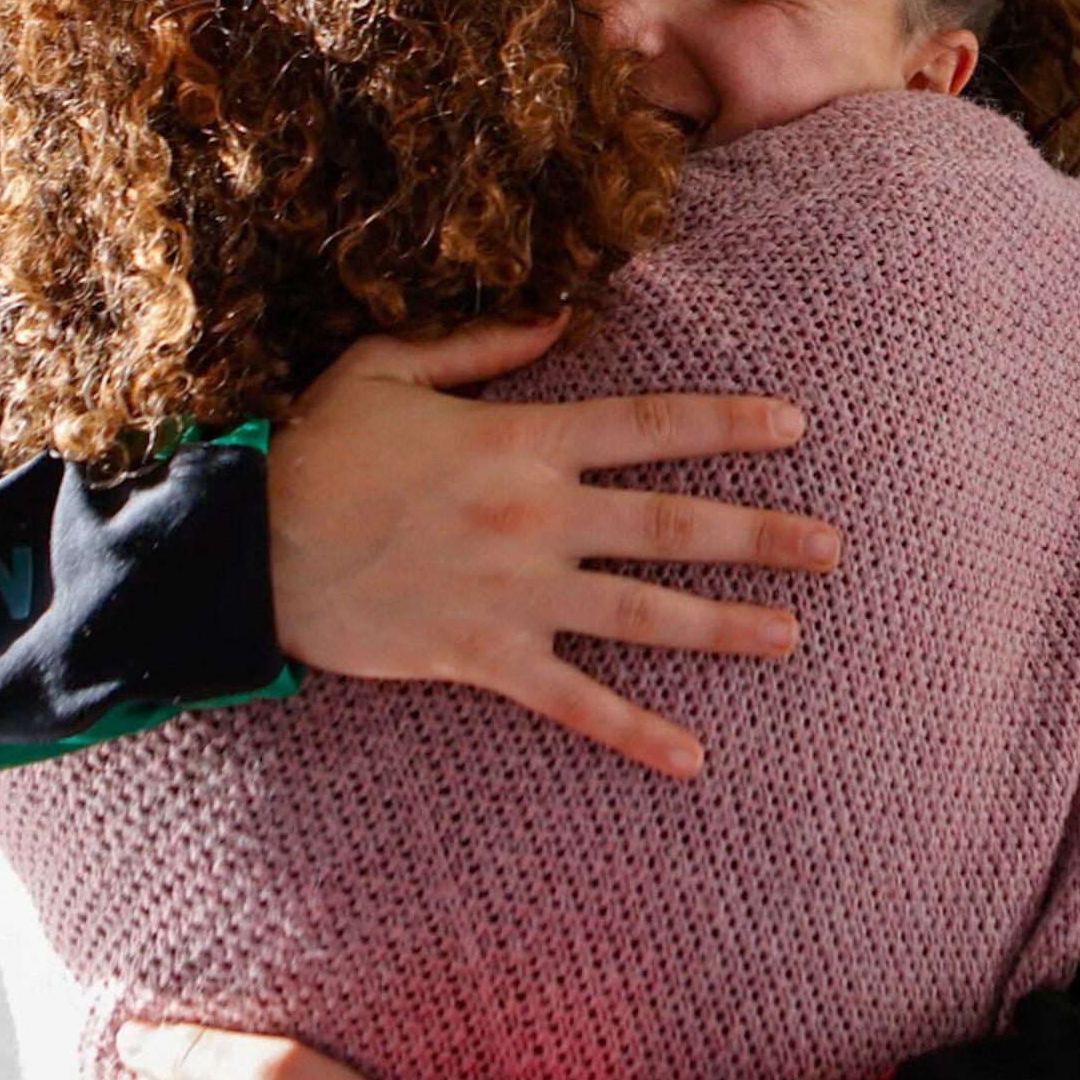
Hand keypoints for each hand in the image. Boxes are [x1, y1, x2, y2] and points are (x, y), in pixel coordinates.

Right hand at [267, 311, 838, 780]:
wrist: (246, 547)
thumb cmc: (315, 450)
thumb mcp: (388, 368)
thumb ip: (482, 346)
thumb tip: (563, 320)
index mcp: (519, 440)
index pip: (650, 425)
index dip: (729, 423)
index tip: (797, 425)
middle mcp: (535, 517)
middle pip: (671, 523)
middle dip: (760, 534)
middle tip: (833, 547)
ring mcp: (514, 593)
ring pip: (642, 613)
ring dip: (724, 626)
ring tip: (791, 636)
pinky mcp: (482, 657)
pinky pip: (572, 702)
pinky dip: (633, 733)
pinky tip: (693, 759)